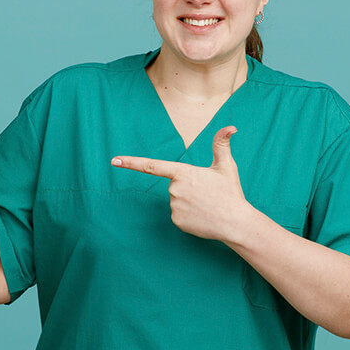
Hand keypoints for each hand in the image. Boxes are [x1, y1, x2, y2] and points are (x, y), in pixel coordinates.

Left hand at [111, 126, 252, 241]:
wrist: (235, 222)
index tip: (115, 160)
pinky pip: (178, 214)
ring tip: (206, 205)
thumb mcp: (226, 166)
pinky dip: (189, 215)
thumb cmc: (230, 192)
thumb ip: (221, 144)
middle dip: (188, 188)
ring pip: (176, 200)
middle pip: (174, 185)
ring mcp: (174, 206)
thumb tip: (231, 127)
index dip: (131, 162)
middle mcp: (174, 189)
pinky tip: (202, 216)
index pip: (152, 165)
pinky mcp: (176, 221)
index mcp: (183, 172)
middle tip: (207, 194)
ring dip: (189, 201)